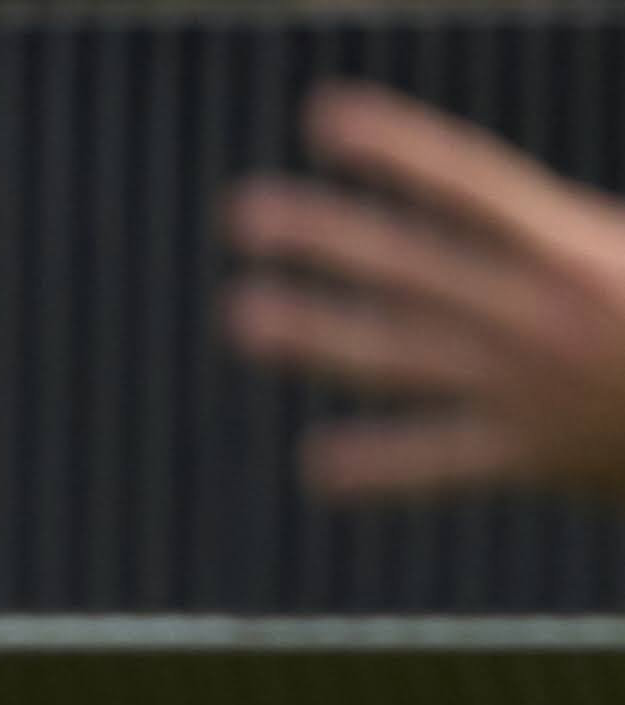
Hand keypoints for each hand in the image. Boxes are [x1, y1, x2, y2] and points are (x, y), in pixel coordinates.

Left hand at [223, 85, 624, 502]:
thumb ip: (569, 228)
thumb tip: (511, 214)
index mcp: (581, 249)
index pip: (473, 185)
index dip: (398, 150)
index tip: (326, 119)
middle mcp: (540, 314)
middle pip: (409, 264)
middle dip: (323, 236)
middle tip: (242, 210)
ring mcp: (527, 387)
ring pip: (399, 356)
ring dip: (314, 334)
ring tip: (243, 315)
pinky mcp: (533, 455)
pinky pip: (438, 464)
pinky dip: (379, 467)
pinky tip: (317, 468)